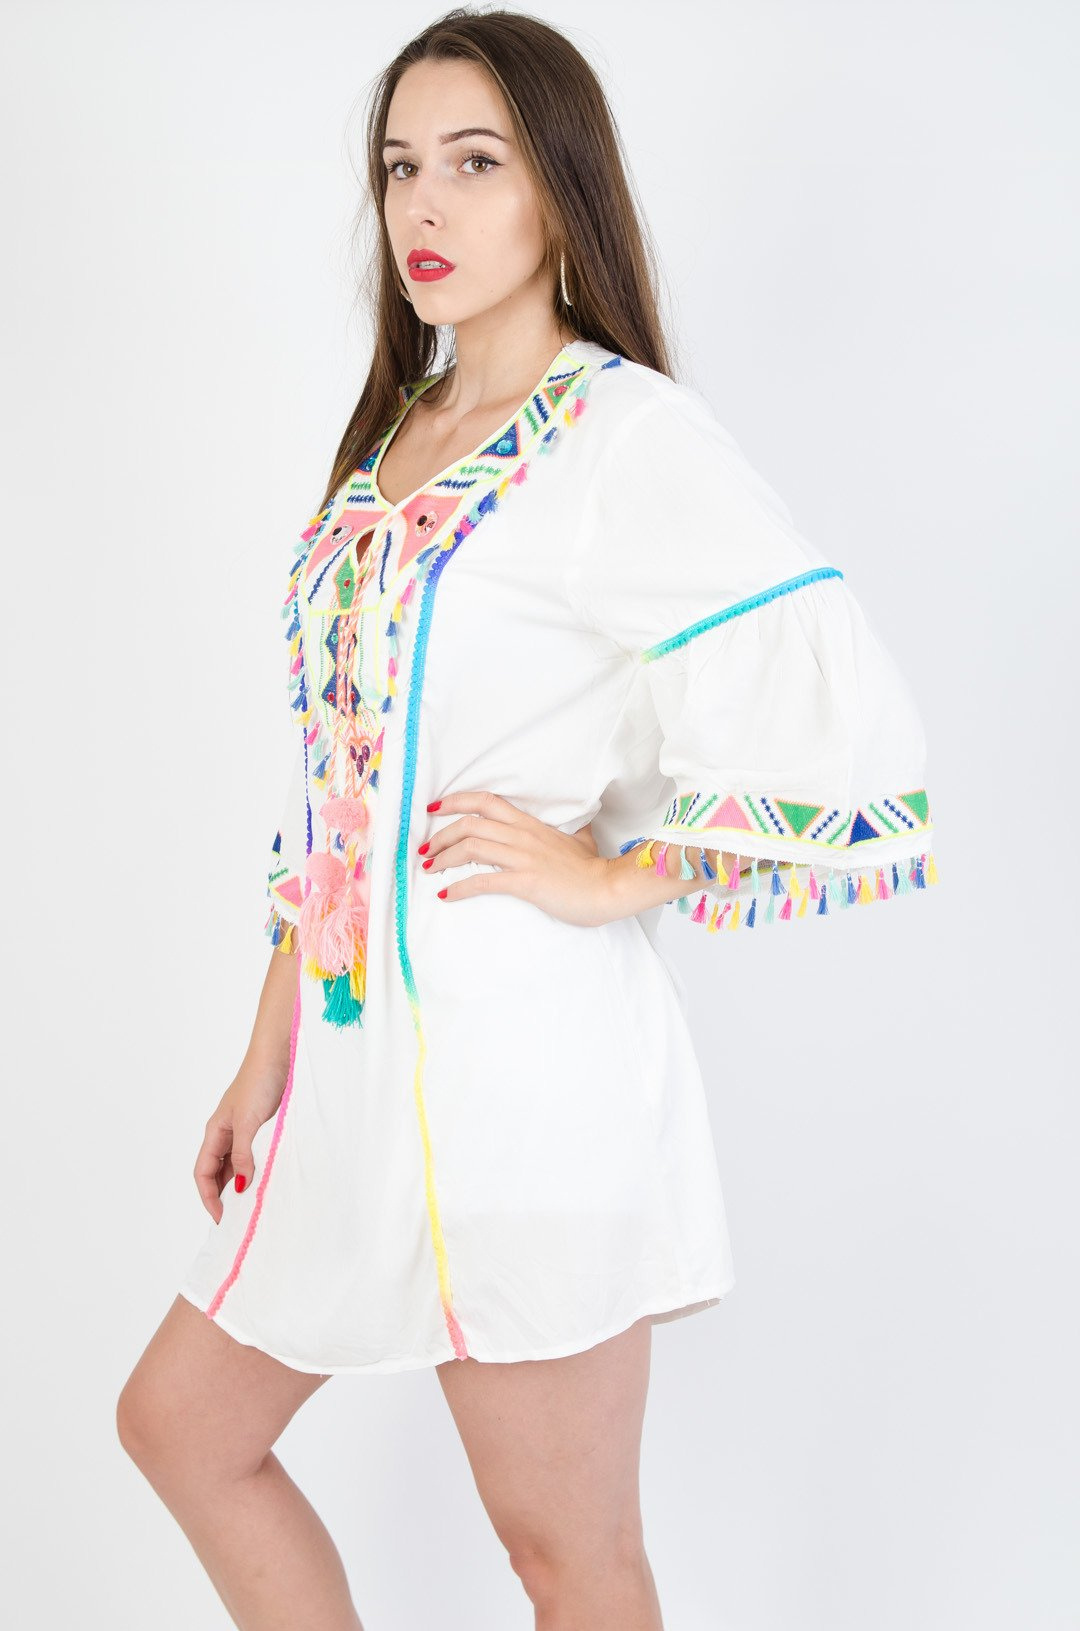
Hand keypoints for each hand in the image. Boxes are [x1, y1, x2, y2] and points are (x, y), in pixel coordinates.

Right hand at [193, 1057, 287, 1223]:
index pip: (203, 1173)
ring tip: (257, 1204)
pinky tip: (272, 1179)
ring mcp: (247, 1131)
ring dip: (246, 1184)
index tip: (222, 1218)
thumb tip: (242, 1186)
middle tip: (240, 1219)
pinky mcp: (265, 1127)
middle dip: (226, 1196)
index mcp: (215, 1132)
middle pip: (219, 1173)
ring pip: (240, 1165)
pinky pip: (258, 1155)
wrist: (281, 1054)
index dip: (209, 1197)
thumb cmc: (258, 1081)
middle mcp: (228, 1133)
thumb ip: (243, 1154)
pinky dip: (262, 1169)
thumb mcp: (247, 1122)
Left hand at [417, 790, 616, 927]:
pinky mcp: (524, 881)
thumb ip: (571, 831)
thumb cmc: (592, 868)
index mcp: (529, 824)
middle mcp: (521, 835)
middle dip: (440, 835)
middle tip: (425, 849)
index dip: (456, 800)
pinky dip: (460, 888)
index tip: (434, 808)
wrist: (608, 888)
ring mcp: (522, 857)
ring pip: (471, 847)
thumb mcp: (580, 840)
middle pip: (469, 823)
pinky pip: (483, 881)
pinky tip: (446, 895)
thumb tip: (578, 825)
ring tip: (429, 869)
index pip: (486, 801)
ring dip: (443, 858)